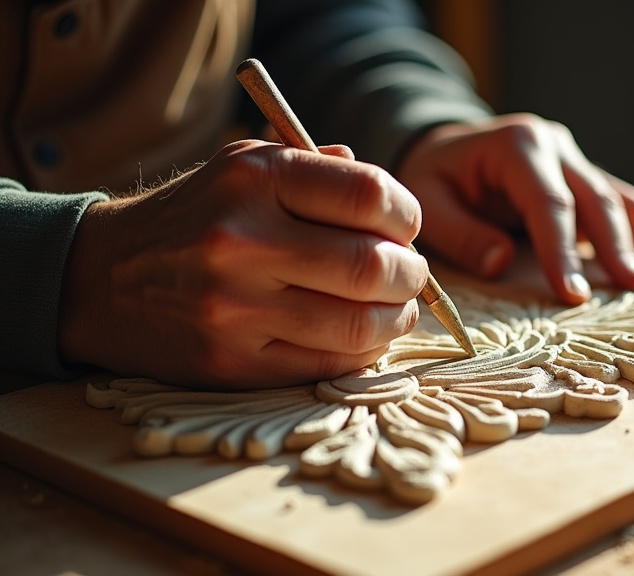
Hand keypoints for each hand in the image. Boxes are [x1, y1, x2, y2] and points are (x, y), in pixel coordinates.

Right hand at [57, 140, 427, 388]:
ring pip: (361, 326)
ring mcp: (235, 308)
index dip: (407, 215)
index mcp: (255, 178)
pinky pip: (329, 364)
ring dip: (397, 320)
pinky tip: (362, 336)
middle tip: (411, 276)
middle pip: (373, 267)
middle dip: (412, 276)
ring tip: (395, 309)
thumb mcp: (247, 167)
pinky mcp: (232, 362)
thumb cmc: (197, 216)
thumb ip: (322, 172)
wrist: (103, 277)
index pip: (368, 195)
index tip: (407, 227)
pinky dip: (363, 352)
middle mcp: (242, 239)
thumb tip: (395, 208)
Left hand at [396, 113, 633, 304]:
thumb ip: (461, 233)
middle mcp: (554, 145)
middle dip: (615, 247)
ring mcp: (574, 159)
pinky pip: (619, 203)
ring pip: (617, 198)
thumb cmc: (434, 177)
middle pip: (594, 199)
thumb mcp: (429, 201)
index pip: (549, 203)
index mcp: (517, 145)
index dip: (563, 251)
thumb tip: (501, 263)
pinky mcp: (583, 177)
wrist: (442, 147)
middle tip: (632, 288)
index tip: (574, 294)